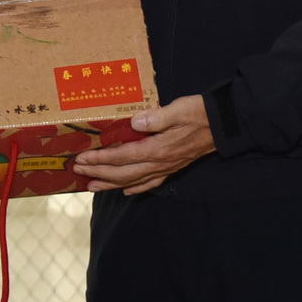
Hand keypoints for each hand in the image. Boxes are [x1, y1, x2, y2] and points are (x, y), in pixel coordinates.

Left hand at [72, 95, 215, 194]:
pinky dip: (136, 188)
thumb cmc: (199, 113)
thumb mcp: (178, 109)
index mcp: (157, 148)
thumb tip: (134, 121)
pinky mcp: (173, 167)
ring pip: (133, 181)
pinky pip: (151, 183)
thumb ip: (156, 117)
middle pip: (122, 173)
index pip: (121, 157)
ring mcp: (166, 167)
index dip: (99, 159)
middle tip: (77, 171)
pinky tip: (126, 191)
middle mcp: (159, 163)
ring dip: (111, 184)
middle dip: (98, 173)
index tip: (82, 158)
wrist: (224, 124)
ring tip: (92, 186)